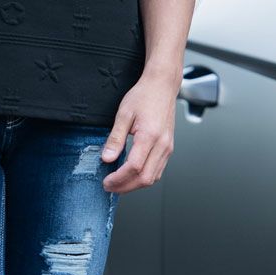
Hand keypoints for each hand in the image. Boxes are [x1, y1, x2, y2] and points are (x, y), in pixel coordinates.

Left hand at [100, 69, 178, 193]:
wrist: (162, 86)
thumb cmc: (144, 96)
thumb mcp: (123, 114)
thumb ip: (115, 138)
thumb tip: (107, 158)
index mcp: (150, 136)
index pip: (134, 167)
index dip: (118, 178)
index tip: (106, 181)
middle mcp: (162, 145)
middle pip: (145, 178)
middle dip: (125, 187)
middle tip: (109, 187)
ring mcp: (167, 148)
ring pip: (152, 178)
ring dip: (134, 185)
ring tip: (118, 184)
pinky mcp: (168, 149)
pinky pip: (157, 171)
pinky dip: (143, 178)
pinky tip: (130, 176)